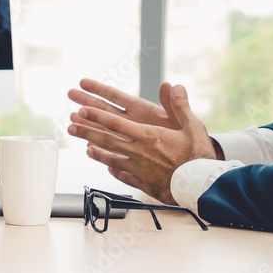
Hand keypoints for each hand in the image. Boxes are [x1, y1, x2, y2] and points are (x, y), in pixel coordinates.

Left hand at [66, 79, 217, 203]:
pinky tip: (107, 167)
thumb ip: (180, 106)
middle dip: (86, 131)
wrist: (202, 187)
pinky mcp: (142, 182)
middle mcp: (139, 152)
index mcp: (148, 136)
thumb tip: (172, 86)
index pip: (116, 123)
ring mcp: (138, 168)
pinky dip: (112, 169)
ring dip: (95, 151)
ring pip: (110, 158)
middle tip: (71, 126)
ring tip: (84, 147)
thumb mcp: (193, 127)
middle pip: (106, 139)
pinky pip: (122, 174)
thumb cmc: (198, 157)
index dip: (96, 116)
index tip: (82, 110)